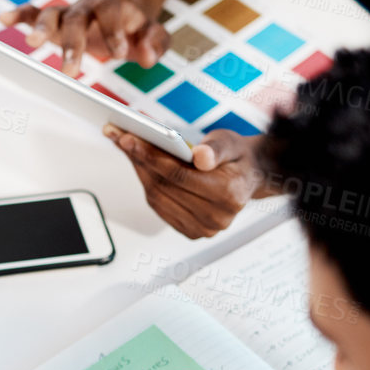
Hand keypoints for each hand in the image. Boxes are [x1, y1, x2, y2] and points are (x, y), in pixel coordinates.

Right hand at [0, 0, 166, 76]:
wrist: (124, 6)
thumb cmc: (137, 26)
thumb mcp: (154, 33)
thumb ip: (155, 43)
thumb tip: (145, 57)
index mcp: (114, 5)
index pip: (111, 13)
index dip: (114, 31)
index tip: (119, 54)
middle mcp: (87, 5)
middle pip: (77, 17)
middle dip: (72, 43)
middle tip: (71, 71)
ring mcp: (68, 12)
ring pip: (52, 14)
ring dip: (41, 27)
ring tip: (32, 43)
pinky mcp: (54, 20)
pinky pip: (33, 12)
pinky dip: (19, 15)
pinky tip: (4, 19)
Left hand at [107, 125, 260, 238]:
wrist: (248, 177)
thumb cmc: (237, 158)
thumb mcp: (232, 143)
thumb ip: (217, 149)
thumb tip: (200, 157)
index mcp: (229, 194)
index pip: (179, 176)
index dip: (151, 157)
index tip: (129, 138)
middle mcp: (216, 217)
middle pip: (164, 187)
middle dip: (139, 160)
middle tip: (121, 138)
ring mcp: (203, 228)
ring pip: (157, 197)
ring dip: (140, 171)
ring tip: (128, 148)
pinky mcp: (191, 231)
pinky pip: (159, 206)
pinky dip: (147, 184)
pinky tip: (141, 165)